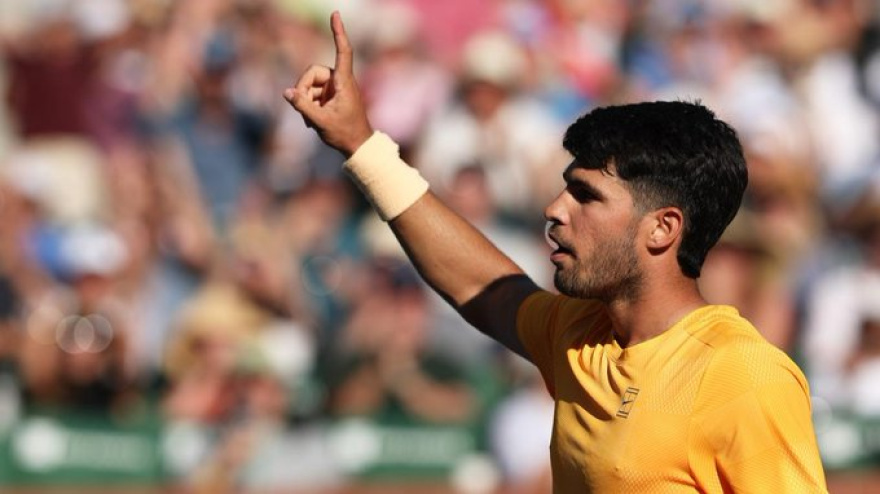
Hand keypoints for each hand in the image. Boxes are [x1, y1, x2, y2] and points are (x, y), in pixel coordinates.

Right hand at [283, 11, 372, 156]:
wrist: (357, 146)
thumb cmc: (345, 133)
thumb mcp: (321, 122)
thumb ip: (303, 106)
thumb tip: (287, 92)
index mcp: (344, 82)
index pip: (343, 51)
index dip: (338, 32)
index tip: (335, 14)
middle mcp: (339, 81)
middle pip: (312, 72)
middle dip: (303, 89)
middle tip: (303, 109)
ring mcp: (334, 88)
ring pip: (309, 84)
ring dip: (305, 101)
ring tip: (311, 120)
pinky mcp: (329, 96)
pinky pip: (311, 94)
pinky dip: (308, 106)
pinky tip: (311, 121)